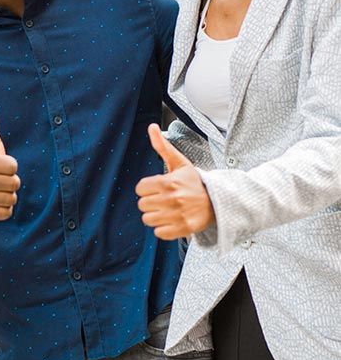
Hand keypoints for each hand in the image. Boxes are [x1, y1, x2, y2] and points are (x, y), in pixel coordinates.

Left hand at [135, 124, 214, 238]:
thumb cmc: (194, 181)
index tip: (156, 188)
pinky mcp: (183, 229)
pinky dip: (163, 228)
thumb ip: (162, 146)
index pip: (140, 188)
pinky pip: (159, 233)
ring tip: (166, 210)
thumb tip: (152, 126)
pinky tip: (172, 220)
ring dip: (155, 216)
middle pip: (142, 205)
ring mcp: (178, 215)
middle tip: (162, 199)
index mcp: (168, 182)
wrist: (218, 201)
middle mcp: (172, 199)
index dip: (147, 188)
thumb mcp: (179, 163)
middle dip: (150, 202)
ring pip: (148, 220)